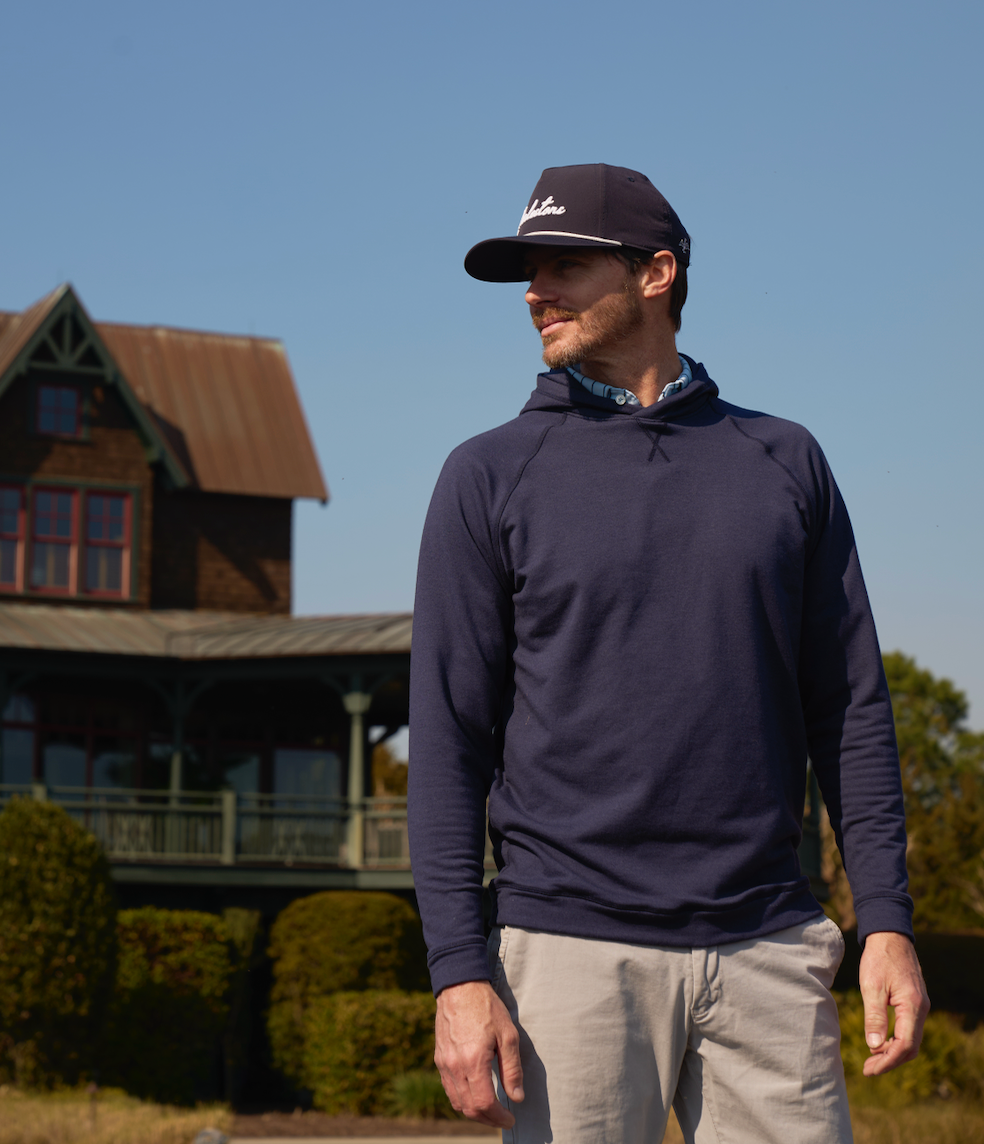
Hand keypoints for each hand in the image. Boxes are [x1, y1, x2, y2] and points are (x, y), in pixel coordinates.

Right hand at [434, 979, 523, 1126]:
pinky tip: (474, 1094)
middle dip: (488, 1119)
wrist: (459, 986)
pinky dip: (462, 1099)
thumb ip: (512, 1069)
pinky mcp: (439, 1058)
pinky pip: (449, 1089)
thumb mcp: (508, 1034)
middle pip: (469, 1108)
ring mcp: (444, 1064)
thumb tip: (517, 1097)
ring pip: (457, 1102)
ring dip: (474, 1112)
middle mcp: (455, 1067)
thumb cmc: (486, 1007)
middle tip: (503, 1118)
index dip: (499, 1117)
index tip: (511, 1119)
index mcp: (474, 1062)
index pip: (485, 1103)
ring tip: (491, 1110)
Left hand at [858, 930, 929, 1075]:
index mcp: (912, 1006)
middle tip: (868, 1069)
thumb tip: (874, 1046)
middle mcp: (921, 1009)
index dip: (887, 1061)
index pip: (904, 1045)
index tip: (869, 1069)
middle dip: (890, 1061)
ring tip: (871, 1060)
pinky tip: (879, 1043)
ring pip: (910, 1040)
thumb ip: (874, 1016)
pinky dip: (895, 1040)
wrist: (890, 936)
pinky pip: (909, 1029)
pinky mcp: (914, 1003)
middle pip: (910, 1048)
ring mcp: (920, 1007)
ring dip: (892, 1052)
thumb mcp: (871, 986)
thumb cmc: (879, 959)